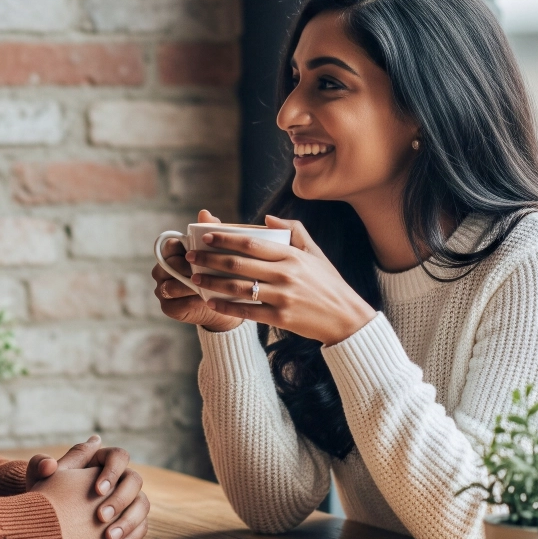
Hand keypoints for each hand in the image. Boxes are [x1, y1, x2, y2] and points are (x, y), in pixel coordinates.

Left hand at [26, 436, 148, 538]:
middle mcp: (119, 479)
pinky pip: (140, 528)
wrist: (46, 523)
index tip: (97, 490)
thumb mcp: (39, 479)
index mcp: (101, 461)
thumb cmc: (45, 495)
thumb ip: (40, 466)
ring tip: (108, 538)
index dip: (112, 472)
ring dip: (128, 521)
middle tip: (101, 516)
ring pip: (142, 505)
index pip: (119, 456)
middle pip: (135, 480)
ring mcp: (127, 501)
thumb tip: (50, 464)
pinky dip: (130, 538)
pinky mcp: (129, 523)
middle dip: (120, 499)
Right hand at [152, 210, 241, 332]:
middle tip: (207, 270)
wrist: (223, 304)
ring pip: (170, 286)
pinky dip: (190, 301)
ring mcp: (162, 289)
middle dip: (188, 268)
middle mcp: (162, 270)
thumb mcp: (217, 251)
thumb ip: (211, 231)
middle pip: (170, 266)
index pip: (171, 246)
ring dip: (189, 286)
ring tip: (207, 286)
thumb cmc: (218, 272)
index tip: (201, 252)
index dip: (185, 249)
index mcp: (171, 253)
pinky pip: (175, 304)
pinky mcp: (167, 307)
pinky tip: (205, 300)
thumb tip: (204, 212)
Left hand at [185, 215, 376, 344]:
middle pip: (238, 264)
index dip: (225, 238)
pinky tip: (211, 301)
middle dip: (210, 259)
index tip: (207, 236)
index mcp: (291, 255)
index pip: (250, 243)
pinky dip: (226, 306)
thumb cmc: (328, 283)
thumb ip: (294, 231)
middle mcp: (285, 274)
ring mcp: (282, 297)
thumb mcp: (315, 253)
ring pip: (238, 288)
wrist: (346, 318)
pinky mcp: (281, 318)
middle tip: (191, 256)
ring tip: (195, 278)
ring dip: (212, 282)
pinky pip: (247, 311)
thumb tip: (267, 220)